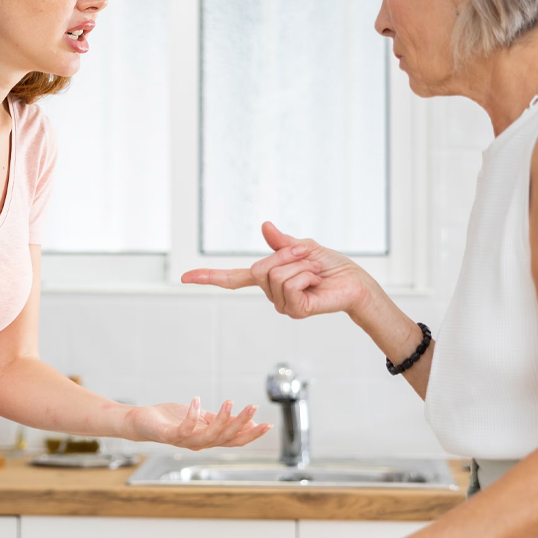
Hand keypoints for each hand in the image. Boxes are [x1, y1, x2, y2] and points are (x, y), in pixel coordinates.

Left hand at [123, 398, 269, 449]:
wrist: (142, 422)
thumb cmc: (171, 419)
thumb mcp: (200, 417)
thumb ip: (219, 420)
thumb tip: (244, 420)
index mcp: (208, 438)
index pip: (235, 439)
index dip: (251, 434)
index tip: (268, 424)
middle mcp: (199, 443)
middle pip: (226, 438)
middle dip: (241, 424)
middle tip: (253, 407)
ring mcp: (184, 441)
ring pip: (209, 436)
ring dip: (222, 420)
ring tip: (230, 402)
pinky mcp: (169, 435)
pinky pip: (184, 429)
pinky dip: (192, 416)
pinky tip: (198, 401)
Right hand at [181, 221, 371, 319]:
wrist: (354, 281)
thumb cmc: (331, 266)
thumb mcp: (302, 246)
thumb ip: (281, 242)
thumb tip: (264, 226)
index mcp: (267, 278)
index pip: (232, 279)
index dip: (208, 277)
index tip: (184, 276)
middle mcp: (270, 294)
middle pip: (258, 269)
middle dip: (284, 255)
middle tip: (306, 257)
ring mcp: (281, 305)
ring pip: (275, 276)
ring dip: (299, 264)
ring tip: (314, 270)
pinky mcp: (295, 311)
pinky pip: (290, 285)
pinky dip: (306, 275)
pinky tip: (316, 281)